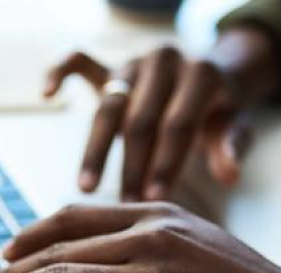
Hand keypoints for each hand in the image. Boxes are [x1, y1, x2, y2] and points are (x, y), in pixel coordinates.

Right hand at [44, 28, 280, 200]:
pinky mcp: (110, 65)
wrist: (206, 77)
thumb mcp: (233, 126)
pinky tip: (46, 96)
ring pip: (108, 105)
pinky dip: (59, 71)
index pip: (178, 124)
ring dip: (96, 150)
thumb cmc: (218, 110)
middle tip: (125, 205)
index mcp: (200, 73)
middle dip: (133, 167)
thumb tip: (230, 176)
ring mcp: (134, 62)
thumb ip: (231, 146)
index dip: (166, 163)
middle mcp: (164, 61)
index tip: (155, 200)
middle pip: (141, 118)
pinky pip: (78, 59)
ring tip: (86, 188)